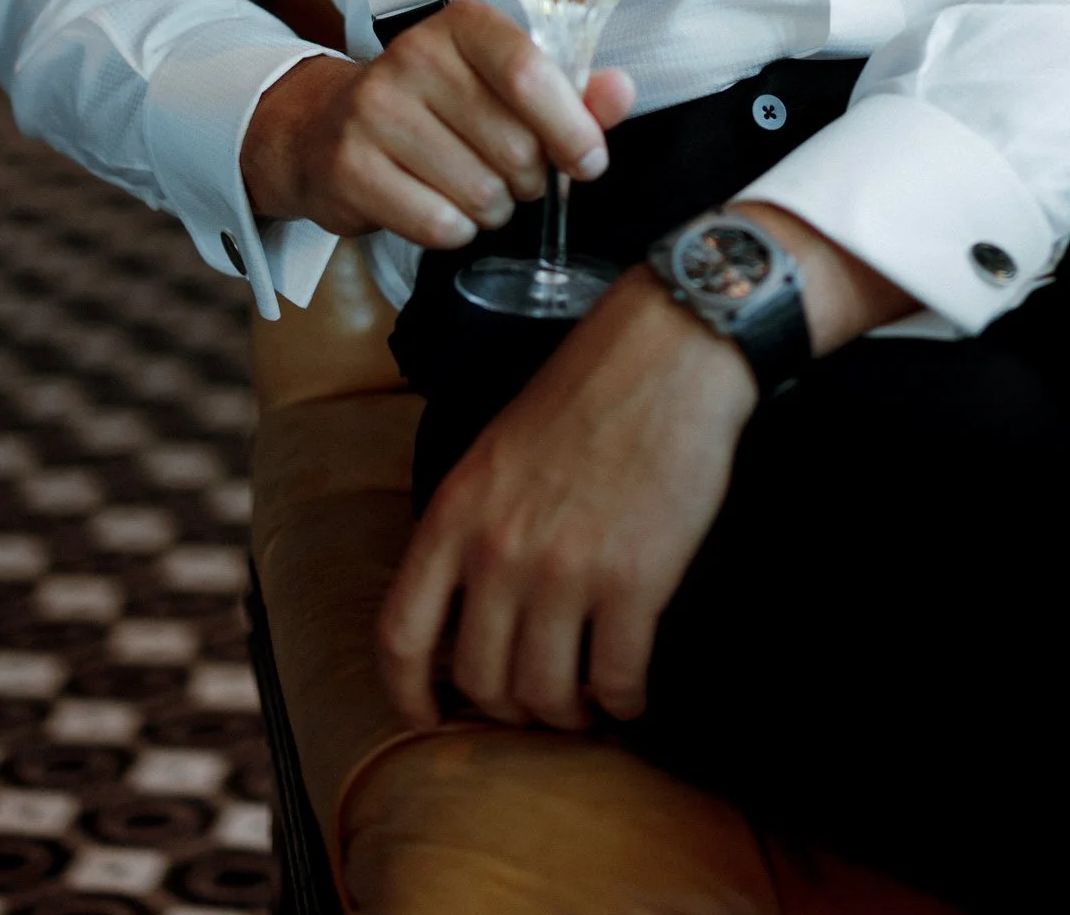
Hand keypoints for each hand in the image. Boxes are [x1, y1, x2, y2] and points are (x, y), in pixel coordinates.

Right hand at [239, 1, 634, 247]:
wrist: (324, 128)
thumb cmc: (435, 105)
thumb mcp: (500, 83)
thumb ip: (570, 91)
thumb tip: (622, 92)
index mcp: (463, 25)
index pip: (529, 72)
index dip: (571, 127)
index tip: (588, 160)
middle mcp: (414, 57)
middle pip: (514, 145)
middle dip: (530, 177)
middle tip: (512, 172)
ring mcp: (375, 112)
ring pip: (481, 191)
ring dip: (494, 207)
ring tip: (473, 187)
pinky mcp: (350, 168)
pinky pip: (439, 225)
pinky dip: (454, 230)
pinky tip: (438, 206)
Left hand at [379, 267, 756, 728]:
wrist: (668, 351)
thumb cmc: (587, 390)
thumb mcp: (496, 450)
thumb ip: (472, 523)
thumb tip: (469, 602)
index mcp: (456, 512)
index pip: (401, 635)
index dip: (410, 694)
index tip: (431, 717)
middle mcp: (500, 550)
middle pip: (481, 680)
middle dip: (509, 709)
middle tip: (537, 700)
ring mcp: (566, 571)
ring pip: (547, 694)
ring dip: (567, 713)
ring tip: (586, 702)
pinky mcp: (635, 581)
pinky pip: (617, 679)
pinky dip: (625, 702)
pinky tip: (631, 692)